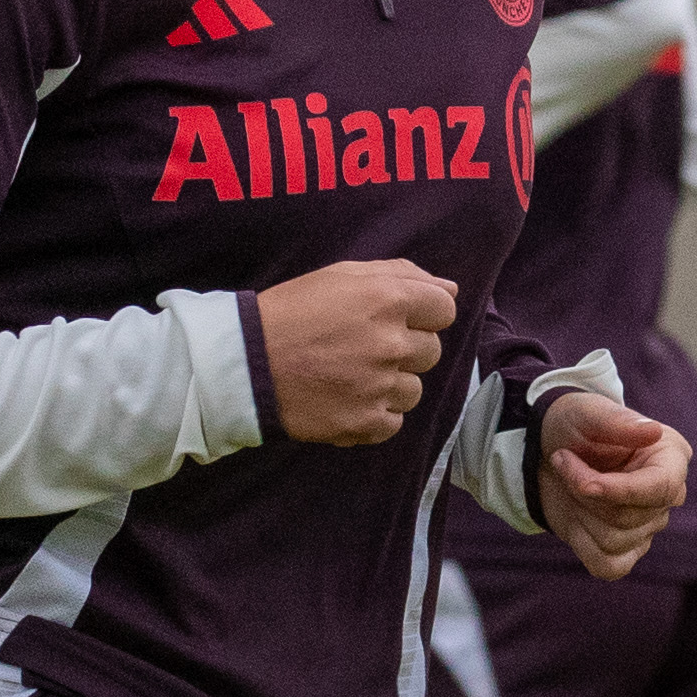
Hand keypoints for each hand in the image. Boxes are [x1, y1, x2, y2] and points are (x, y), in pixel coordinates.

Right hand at [256, 261, 453, 447]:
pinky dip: (375, 415)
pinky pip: (393, 422)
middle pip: (431, 351)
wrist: (246, 362)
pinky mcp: (364, 422)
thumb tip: (450, 288)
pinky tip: (347, 399)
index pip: (444, 308)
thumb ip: (402, 274)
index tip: (397, 319)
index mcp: (388, 298)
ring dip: (390, 384)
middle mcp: (390, 342)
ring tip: (352, 375)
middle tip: (364, 347)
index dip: (424, 313)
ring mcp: (379, 386)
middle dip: (405, 349)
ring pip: (414, 390)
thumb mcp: (341, 275)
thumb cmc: (292, 312)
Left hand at [536, 388, 687, 581]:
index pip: (660, 488)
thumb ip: (617, 420)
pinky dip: (582, 544)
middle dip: (584, 492)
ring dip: (579, 513)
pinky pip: (608, 566)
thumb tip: (653, 431)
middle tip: (562, 459)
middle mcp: (667, 495)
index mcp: (670, 457)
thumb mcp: (587, 411)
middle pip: (628, 517)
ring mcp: (649, 526)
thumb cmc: (574, 425)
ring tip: (570, 485)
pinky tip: (576, 516)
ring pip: (614, 541)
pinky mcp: (627, 549)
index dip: (620, 491)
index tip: (584, 483)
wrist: (549, 450)